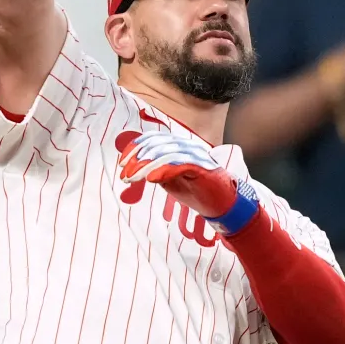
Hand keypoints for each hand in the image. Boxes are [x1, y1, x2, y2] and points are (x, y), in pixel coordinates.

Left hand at [117, 124, 243, 219]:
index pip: (153, 139)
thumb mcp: (169, 179)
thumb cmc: (197, 191)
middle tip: (125, 175)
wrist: (223, 204)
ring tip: (133, 178)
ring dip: (146, 166)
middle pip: (156, 145)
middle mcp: (187, 146)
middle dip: (136, 160)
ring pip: (166, 153)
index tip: (121, 163)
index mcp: (178, 146)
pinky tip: (150, 179)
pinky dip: (163, 170)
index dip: (135, 148)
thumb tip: (134, 168)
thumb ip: (155, 169)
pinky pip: (180, 164)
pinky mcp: (203, 168)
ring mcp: (196, 155)